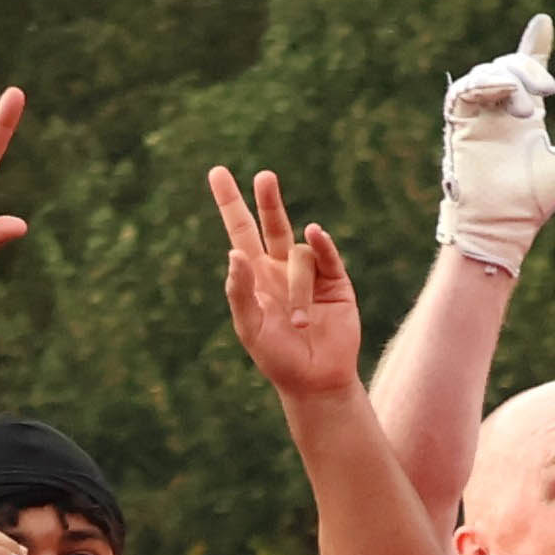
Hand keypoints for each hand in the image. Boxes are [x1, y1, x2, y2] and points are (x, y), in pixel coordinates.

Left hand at [211, 167, 363, 397]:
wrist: (316, 381)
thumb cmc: (277, 357)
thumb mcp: (249, 327)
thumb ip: (239, 290)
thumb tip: (234, 251)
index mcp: (255, 275)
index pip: (240, 230)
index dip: (230, 203)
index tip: (217, 172)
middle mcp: (281, 268)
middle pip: (272, 224)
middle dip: (268, 200)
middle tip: (264, 176)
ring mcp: (311, 274)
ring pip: (299, 256)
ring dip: (298, 289)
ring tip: (301, 324)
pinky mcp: (337, 283)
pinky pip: (326, 256)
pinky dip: (321, 244)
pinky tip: (315, 234)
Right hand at [434, 16, 554, 271]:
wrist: (501, 223)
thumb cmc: (534, 200)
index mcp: (527, 114)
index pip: (531, 70)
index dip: (536, 44)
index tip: (544, 22)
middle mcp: (502, 108)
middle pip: (511, 65)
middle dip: (529, 67)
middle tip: (547, 90)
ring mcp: (480, 113)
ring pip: (489, 72)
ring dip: (510, 80)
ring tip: (527, 110)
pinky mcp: (459, 121)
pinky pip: (466, 89)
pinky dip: (486, 85)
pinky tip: (503, 94)